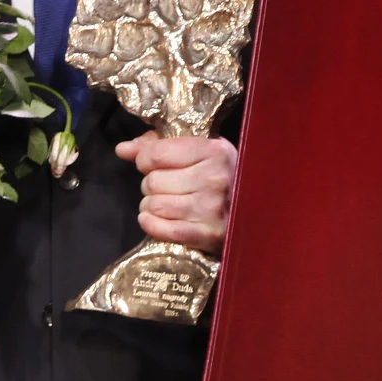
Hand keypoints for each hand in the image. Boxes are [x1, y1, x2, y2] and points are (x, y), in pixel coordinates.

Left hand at [116, 131, 235, 251]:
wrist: (258, 213)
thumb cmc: (225, 178)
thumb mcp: (201, 152)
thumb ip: (160, 145)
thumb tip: (123, 149)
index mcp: (214, 151)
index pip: (156, 153)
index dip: (144, 159)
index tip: (150, 164)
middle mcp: (214, 178)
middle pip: (152, 181)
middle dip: (151, 184)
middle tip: (165, 187)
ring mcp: (211, 208)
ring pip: (153, 205)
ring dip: (151, 206)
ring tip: (164, 203)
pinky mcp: (208, 234)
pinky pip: (162, 229)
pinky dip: (151, 225)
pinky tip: (156, 220)